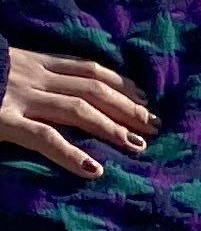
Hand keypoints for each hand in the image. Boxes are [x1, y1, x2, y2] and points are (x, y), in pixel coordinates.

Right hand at [0, 46, 153, 181]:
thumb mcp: (9, 64)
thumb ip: (35, 74)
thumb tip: (65, 89)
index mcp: (36, 61)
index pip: (89, 69)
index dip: (120, 84)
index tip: (144, 98)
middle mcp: (35, 76)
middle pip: (92, 90)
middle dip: (127, 108)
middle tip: (154, 125)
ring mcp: (21, 98)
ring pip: (77, 110)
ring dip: (111, 128)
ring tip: (137, 146)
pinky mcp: (3, 121)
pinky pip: (43, 138)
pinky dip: (70, 154)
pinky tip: (93, 169)